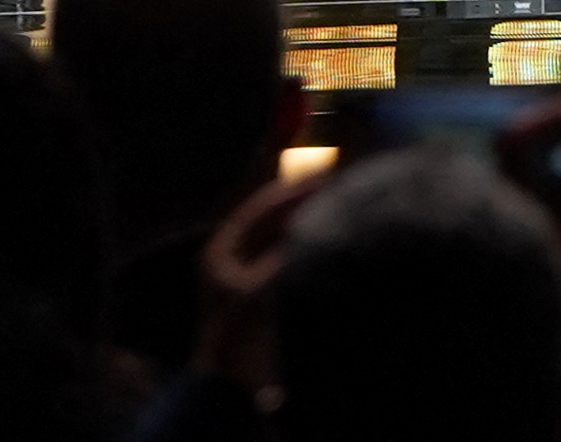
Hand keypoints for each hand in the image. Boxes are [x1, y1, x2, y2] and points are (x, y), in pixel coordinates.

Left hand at [187, 165, 320, 395]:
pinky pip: (288, 254)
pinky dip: (307, 243)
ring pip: (282, 235)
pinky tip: (330, 237)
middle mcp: (232, 256)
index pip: (260, 208)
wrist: (229, 380)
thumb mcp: (260, 290)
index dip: (292, 192)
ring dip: (307, 221)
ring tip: (339, 207)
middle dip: (302, 204)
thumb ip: (286, 254)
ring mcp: (248, 272)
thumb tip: (316, 225)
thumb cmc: (236, 333)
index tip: (325, 180)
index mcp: (221, 250)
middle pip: (271, 219)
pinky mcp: (264, 288)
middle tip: (337, 188)